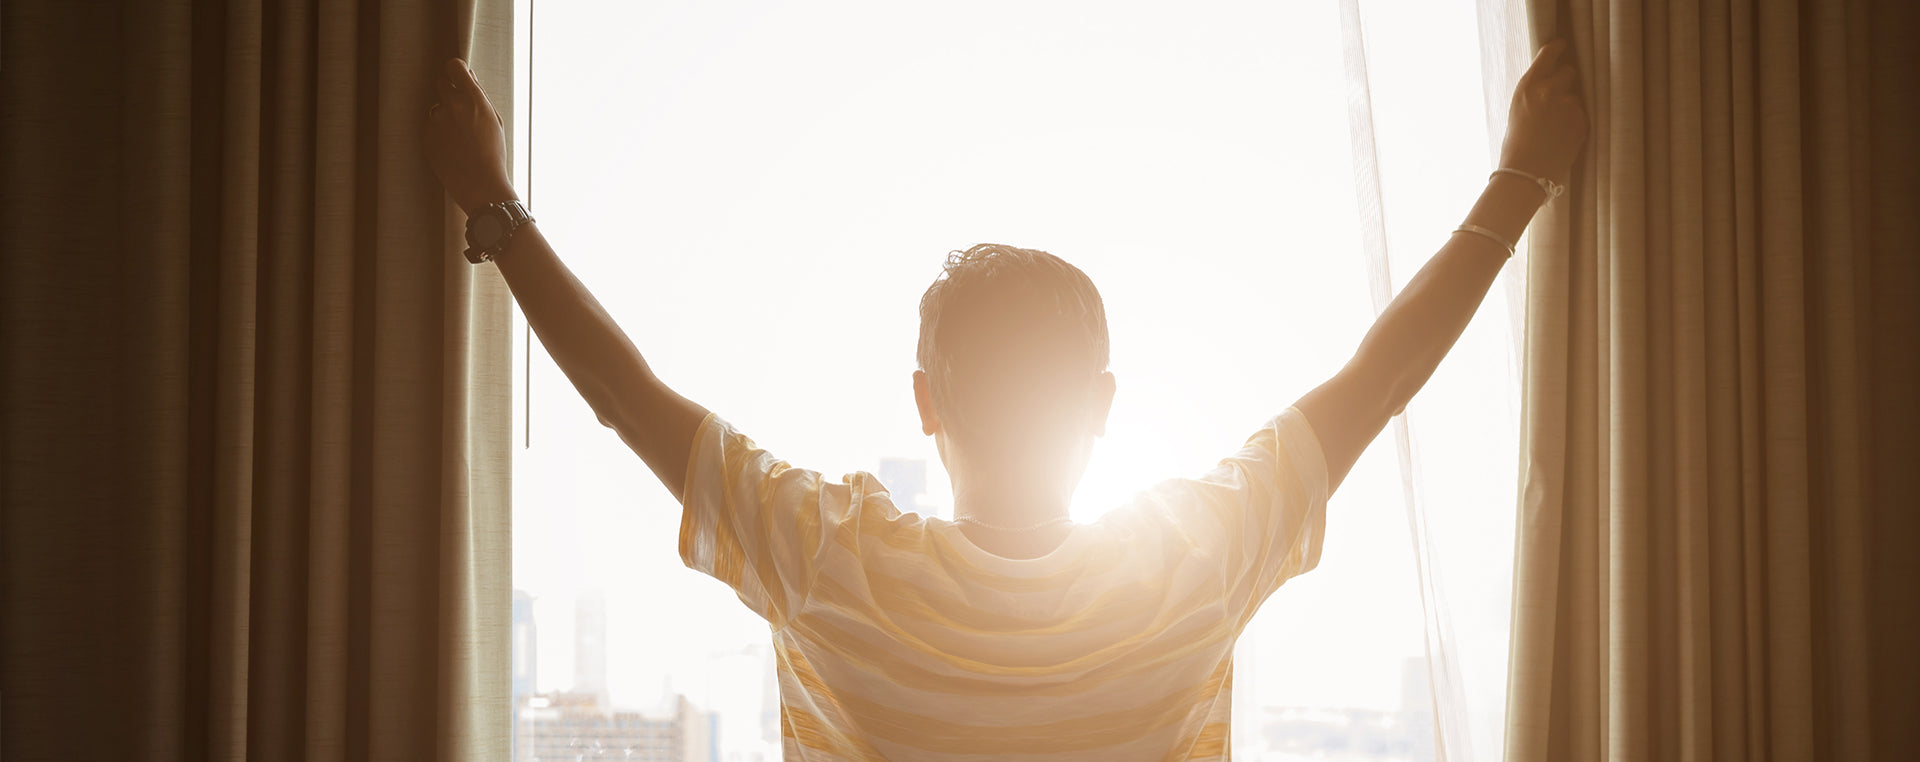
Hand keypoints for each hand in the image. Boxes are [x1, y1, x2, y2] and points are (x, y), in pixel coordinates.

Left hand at [424, 58, 516, 213]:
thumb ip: (479, 96)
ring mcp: (437, 121)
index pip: (454, 67)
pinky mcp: (426, 136)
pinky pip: (431, 127)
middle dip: (450, 92)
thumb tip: (468, 76)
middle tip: (462, 110)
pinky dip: (440, 134)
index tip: (459, 78)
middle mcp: (452, 106)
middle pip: (442, 83)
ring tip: (461, 139)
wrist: (481, 184)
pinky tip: (453, 149)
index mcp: (473, 99)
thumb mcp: (495, 121)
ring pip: (438, 109)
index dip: (456, 71)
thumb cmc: (493, 154)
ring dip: (446, 117)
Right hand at [1498, 39, 1587, 184]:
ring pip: (1575, 96)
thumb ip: (1535, 91)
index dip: (1558, 48)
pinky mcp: (1581, 120)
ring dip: (1569, 106)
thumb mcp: (1518, 109)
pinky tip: (1561, 137)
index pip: (1550, 53)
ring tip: (1554, 128)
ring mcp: (1568, 105)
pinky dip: (1574, 122)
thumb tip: (1552, 81)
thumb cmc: (1515, 144)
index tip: (1563, 46)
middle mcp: (1549, 90)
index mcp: (1528, 85)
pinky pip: (1581, 114)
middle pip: (1569, 71)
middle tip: (1557, 98)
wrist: (1526, 172)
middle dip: (1565, 81)